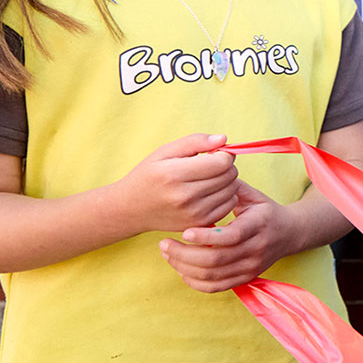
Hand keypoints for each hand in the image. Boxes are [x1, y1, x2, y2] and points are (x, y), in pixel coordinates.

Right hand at [110, 134, 239, 236]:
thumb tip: (223, 139)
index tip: (214, 153)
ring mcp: (193, 214)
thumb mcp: (164, 152)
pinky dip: (226, 195)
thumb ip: (195, 142)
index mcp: (174, 175)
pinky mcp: (199, 224)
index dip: (223, 154)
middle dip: (226, 165)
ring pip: (232, 190)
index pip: (221, 162)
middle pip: (229, 175)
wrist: (131, 209)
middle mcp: (184, 197)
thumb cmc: (148, 176)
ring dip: (227, 180)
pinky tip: (211, 191)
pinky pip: (229, 205)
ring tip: (210, 177)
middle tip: (212, 164)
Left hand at [159, 180, 303, 292]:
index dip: (206, 236)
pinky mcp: (245, 278)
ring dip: (184, 267)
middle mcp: (256, 249)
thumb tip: (205, 171)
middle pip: (216, 260)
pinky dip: (194, 281)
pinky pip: (215, 287)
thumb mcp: (253, 195)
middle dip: (185, 254)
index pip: (232, 235)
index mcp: (259, 224)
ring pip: (212, 276)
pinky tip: (181, 269)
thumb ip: (230, 186)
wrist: (291, 234)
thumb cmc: (265, 210)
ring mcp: (251, 267)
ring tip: (168, 254)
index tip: (185, 231)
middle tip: (164, 244)